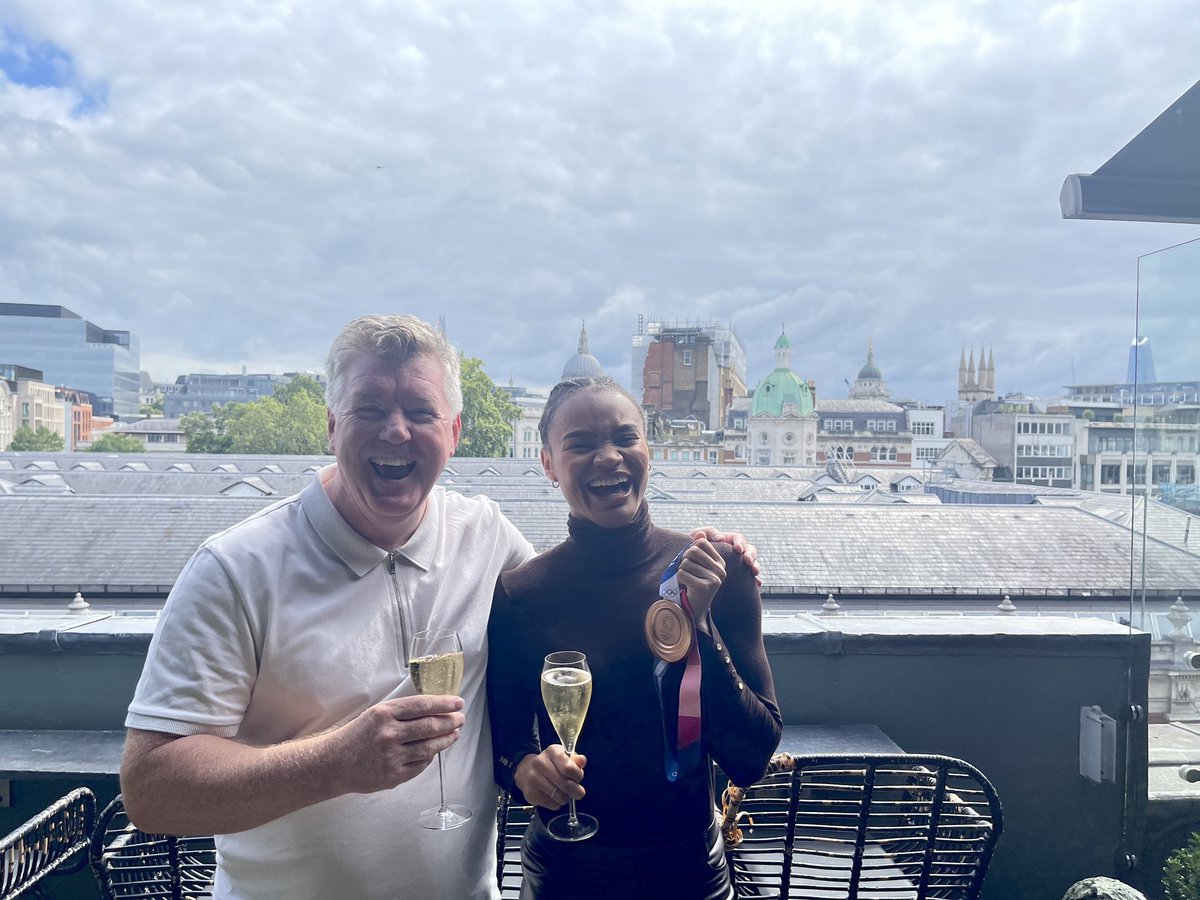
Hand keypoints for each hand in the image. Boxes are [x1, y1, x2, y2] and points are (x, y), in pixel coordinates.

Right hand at [334, 694, 464, 793]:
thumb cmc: (357, 735)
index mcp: (384, 714)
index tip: (458, 703)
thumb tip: (435, 709)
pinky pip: (420, 765)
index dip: (444, 704)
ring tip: (454, 734)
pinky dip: (430, 756)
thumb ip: (402, 712)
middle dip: (450, 722)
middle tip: (460, 719)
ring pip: (429, 747)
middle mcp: (389, 734)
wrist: (334, 763)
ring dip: (446, 740)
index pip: (422, 705)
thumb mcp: (376, 714)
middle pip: (430, 726)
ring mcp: (391, 757)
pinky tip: (435, 750)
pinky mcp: (393, 776)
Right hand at [513, 745, 586, 809]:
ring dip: (566, 798)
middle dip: (576, 790)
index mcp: (552, 751)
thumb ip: (575, 761)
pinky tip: (553, 796)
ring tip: (564, 793)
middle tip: (578, 792)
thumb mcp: (564, 758)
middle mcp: (540, 763)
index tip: (578, 777)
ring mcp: (533, 779)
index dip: (577, 775)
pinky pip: (552, 804)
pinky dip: (556, 803)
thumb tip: (582, 760)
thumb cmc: (550, 765)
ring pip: (559, 796)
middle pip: (565, 784)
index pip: (569, 768)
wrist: (526, 772)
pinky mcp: (530, 794)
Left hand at [676, 538, 725, 626]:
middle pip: (692, 551)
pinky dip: (679, 581)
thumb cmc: (692, 584)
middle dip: (684, 561)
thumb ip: (698, 547)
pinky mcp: (705, 587)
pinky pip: (682, 574)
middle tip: (687, 573)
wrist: (693, 610)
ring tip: (687, 582)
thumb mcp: (696, 565)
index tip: (692, 564)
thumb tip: (699, 532)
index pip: (701, 543)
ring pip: (685, 563)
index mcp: (720, 562)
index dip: (690, 550)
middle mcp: (720, 570)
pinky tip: (686, 588)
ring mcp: (714, 578)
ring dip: (681, 573)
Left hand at [693, 527, 759, 583]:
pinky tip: (757, 583)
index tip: (738, 549)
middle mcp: (736, 552)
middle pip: (750, 550)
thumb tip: (721, 538)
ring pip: (753, 562)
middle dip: (751, 555)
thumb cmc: (693, 549)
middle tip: (748, 561)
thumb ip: (708, 533)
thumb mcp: (698, 539)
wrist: (690, 567)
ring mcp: (739, 564)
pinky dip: (755, 580)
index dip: (740, 543)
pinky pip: (750, 578)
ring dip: (755, 566)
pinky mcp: (738, 576)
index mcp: (729, 540)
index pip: (739, 538)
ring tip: (754, 572)